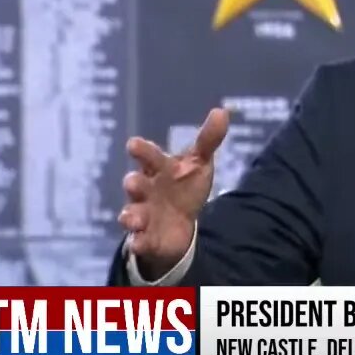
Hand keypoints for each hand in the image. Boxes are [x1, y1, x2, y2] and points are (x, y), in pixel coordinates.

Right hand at [117, 108, 228, 276]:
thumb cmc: (183, 185)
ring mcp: (144, 214)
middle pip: (136, 185)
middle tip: (131, 182)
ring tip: (132, 219)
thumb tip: (222, 111)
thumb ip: (208, 140)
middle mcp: (146, 190)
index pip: (149, 156)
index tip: (133, 144)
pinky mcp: (146, 236)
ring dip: (131, 216)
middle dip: (133, 183)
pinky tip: (138, 242)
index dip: (142, 150)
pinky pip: (139, 240)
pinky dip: (138, 242)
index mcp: (158, 168)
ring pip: (132, 214)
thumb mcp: (198, 163)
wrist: (178, 222)